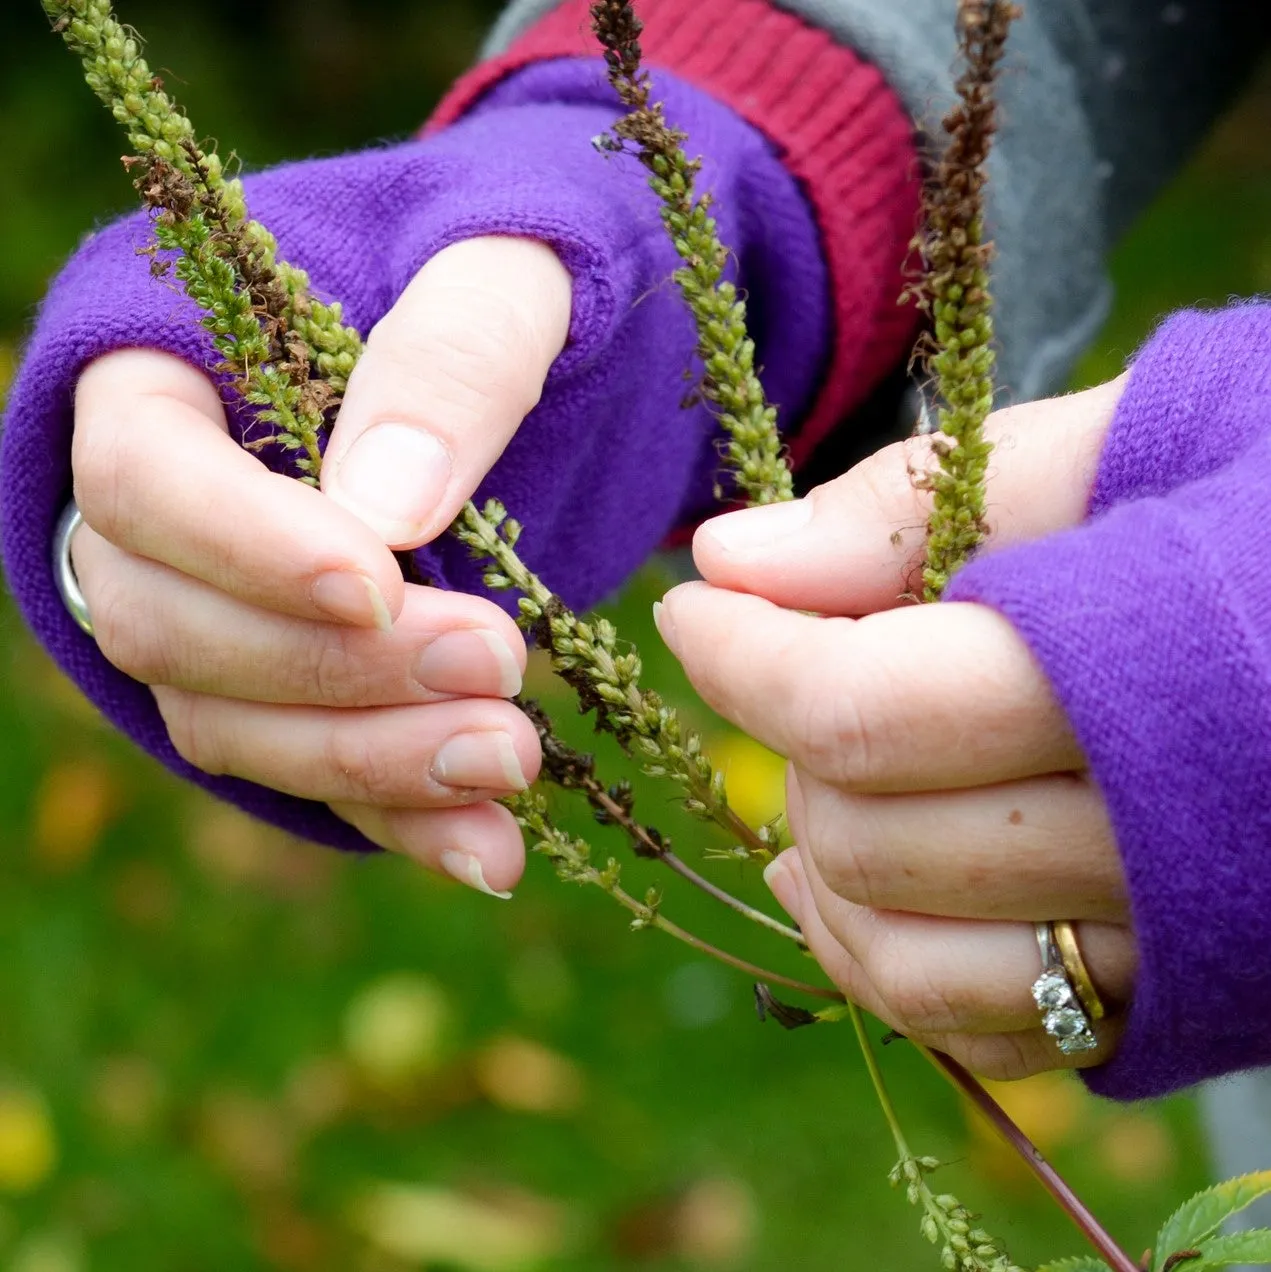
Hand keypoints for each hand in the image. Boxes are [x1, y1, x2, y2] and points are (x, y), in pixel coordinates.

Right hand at [70, 237, 571, 895]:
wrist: (559, 338)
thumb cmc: (513, 271)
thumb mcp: (508, 269)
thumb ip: (449, 354)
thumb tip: (386, 504)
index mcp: (169, 371)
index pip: (143, 476)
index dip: (242, 544)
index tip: (375, 581)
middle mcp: (170, 513)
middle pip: (171, 622)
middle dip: (328, 670)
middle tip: (497, 668)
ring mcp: (226, 612)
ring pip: (227, 721)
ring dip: (366, 760)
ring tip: (512, 760)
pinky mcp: (298, 688)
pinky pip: (313, 774)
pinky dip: (399, 818)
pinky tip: (491, 850)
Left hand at [656, 378, 1137, 1078]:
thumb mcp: (1130, 441)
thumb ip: (924, 500)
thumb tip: (728, 555)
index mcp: (1162, 671)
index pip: (869, 707)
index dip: (744, 657)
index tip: (691, 606)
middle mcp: (1173, 840)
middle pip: (872, 834)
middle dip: (787, 742)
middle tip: (797, 656)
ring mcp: (1179, 945)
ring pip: (909, 959)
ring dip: (816, 870)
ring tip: (797, 775)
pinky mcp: (1177, 999)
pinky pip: (979, 1027)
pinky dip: (881, 961)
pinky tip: (844, 889)